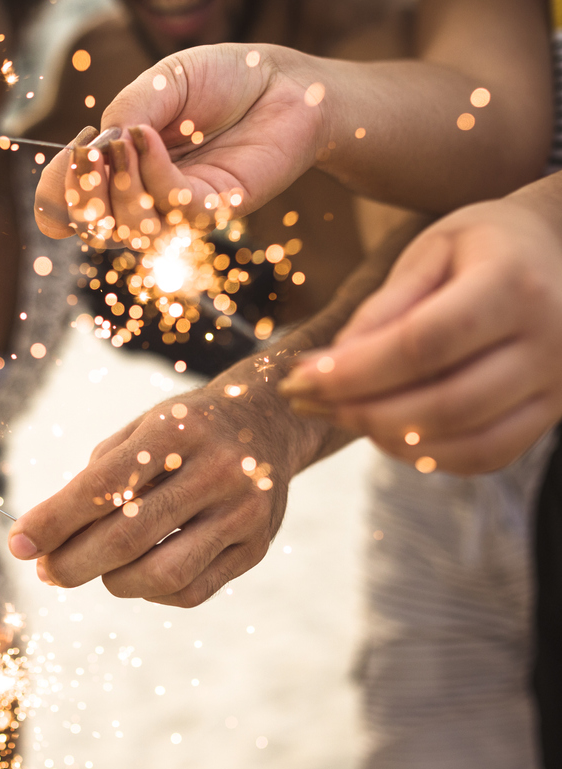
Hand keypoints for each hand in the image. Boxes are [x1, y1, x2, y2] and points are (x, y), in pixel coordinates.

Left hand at [7, 379, 322, 606]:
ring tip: (93, 569)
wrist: (268, 421)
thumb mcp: (142, 430)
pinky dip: (151, 592)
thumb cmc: (184, 431)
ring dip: (112, 581)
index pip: (103, 484)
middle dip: (73, 561)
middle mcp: (217, 470)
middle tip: (46, 570)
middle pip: (129, 535)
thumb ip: (98, 477)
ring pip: (162, 573)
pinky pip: (191, 590)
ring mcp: (243, 512)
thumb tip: (47, 536)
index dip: (54, 520)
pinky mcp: (257, 547)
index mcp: (177, 430)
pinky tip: (136, 574)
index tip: (18, 543)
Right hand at [35, 43, 326, 240]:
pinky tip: (149, 137)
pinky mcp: (214, 210)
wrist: (281, 82)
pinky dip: (153, 172)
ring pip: (128, 231)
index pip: (66, 212)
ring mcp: (176, 211)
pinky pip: (172, 210)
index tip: (78, 147)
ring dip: (116, 184)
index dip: (58, 190)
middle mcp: (141, 201)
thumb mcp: (158, 84)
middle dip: (79, 195)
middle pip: (90, 230)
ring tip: (127, 138)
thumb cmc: (220, 82)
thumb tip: (96, 149)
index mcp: (117, 176)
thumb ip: (122, 114)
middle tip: (90, 153)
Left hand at [279, 198, 561, 473]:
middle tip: (303, 398)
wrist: (556, 252)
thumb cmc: (480, 247)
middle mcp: (551, 340)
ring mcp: (558, 385)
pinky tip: (383, 430)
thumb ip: (382, 308)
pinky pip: (485, 456)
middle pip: (445, 404)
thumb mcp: (429, 252)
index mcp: (513, 284)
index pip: (424, 344)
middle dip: (361, 410)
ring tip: (335, 412)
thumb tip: (326, 368)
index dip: (355, 371)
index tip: (299, 376)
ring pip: (466, 442)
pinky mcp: (550, 414)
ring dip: (387, 437)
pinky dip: (426, 454)